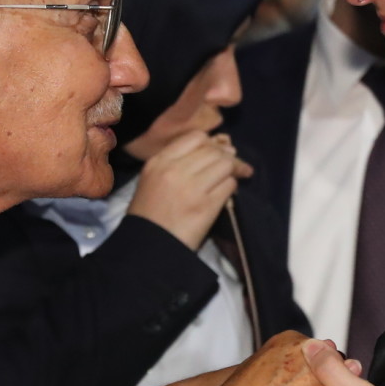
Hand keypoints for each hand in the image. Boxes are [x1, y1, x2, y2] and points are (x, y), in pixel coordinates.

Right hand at [128, 130, 251, 250]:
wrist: (147, 248)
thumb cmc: (148, 217)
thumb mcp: (152, 181)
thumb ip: (175, 164)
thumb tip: (213, 151)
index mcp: (159, 162)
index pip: (195, 137)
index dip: (211, 143)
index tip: (217, 152)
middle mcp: (175, 169)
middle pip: (213, 151)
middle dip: (228, 157)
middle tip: (235, 165)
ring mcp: (191, 187)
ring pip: (225, 165)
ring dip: (234, 170)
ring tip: (237, 177)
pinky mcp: (206, 206)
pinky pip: (229, 186)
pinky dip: (233, 188)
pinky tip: (229, 194)